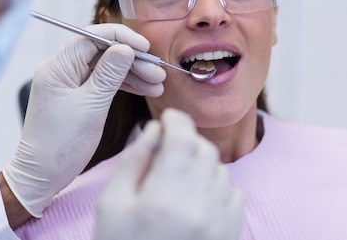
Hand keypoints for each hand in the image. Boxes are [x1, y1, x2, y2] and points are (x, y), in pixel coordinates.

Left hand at [2, 23, 165, 217]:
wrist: (42, 175)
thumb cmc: (61, 144)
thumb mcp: (91, 107)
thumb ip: (109, 74)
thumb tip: (126, 48)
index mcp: (57, 67)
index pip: (92, 37)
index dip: (122, 38)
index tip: (146, 48)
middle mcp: (62, 70)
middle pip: (102, 52)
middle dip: (132, 60)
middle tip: (158, 73)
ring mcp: (69, 83)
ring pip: (106, 67)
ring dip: (133, 74)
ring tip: (158, 85)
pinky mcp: (77, 96)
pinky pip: (103, 82)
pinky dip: (124, 85)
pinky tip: (146, 90)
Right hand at [94, 109, 244, 239]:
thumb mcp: (111, 206)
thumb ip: (133, 163)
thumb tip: (153, 130)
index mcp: (163, 199)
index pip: (182, 139)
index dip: (176, 120)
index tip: (167, 118)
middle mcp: (198, 209)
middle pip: (204, 150)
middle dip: (187, 141)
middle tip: (169, 147)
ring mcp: (219, 224)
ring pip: (221, 170)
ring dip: (202, 163)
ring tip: (179, 176)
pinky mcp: (230, 235)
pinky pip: (234, 194)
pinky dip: (218, 186)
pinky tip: (197, 197)